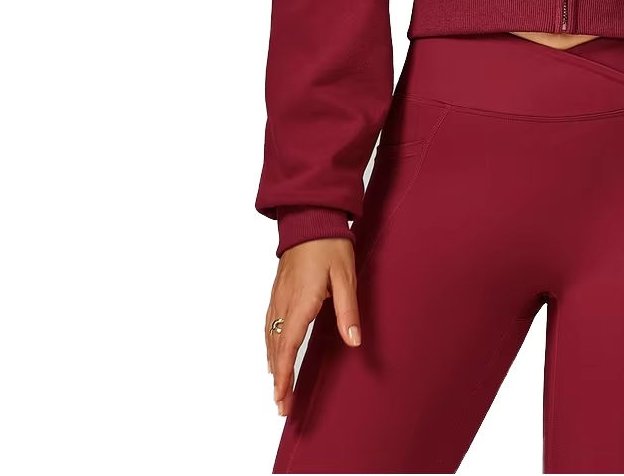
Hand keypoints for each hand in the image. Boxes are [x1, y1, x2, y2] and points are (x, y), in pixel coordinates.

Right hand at [265, 238, 360, 416]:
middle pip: (276, 348)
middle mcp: (284, 302)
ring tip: (278, 386)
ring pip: (270, 336)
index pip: (288, 347)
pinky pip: (269, 322)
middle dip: (278, 378)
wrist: (310, 217)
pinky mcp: (278, 289)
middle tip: (282, 405)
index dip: (285, 376)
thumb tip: (353, 342)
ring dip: (273, 363)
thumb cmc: (329, 245)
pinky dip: (269, 343)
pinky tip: (273, 351)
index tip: (283, 399)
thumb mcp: (345, 277)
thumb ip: (347, 311)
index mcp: (301, 302)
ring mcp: (278, 295)